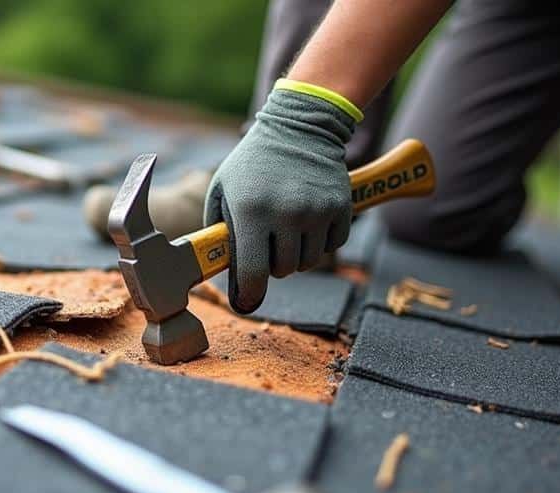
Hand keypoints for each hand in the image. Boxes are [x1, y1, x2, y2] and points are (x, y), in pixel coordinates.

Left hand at [204, 87, 354, 313]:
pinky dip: (320, 242)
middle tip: (267, 245)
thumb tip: (221, 267)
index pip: (253, 272)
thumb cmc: (254, 161)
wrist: (299, 125)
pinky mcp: (341, 208)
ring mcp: (317, 211)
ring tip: (287, 231)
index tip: (247, 300)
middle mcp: (287, 214)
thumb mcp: (223, 188)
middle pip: (283, 271)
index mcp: (252, 211)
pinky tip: (309, 221)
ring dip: (296, 255)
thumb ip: (218, 227)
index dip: (250, 293)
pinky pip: (332, 247)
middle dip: (272, 265)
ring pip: (308, 262)